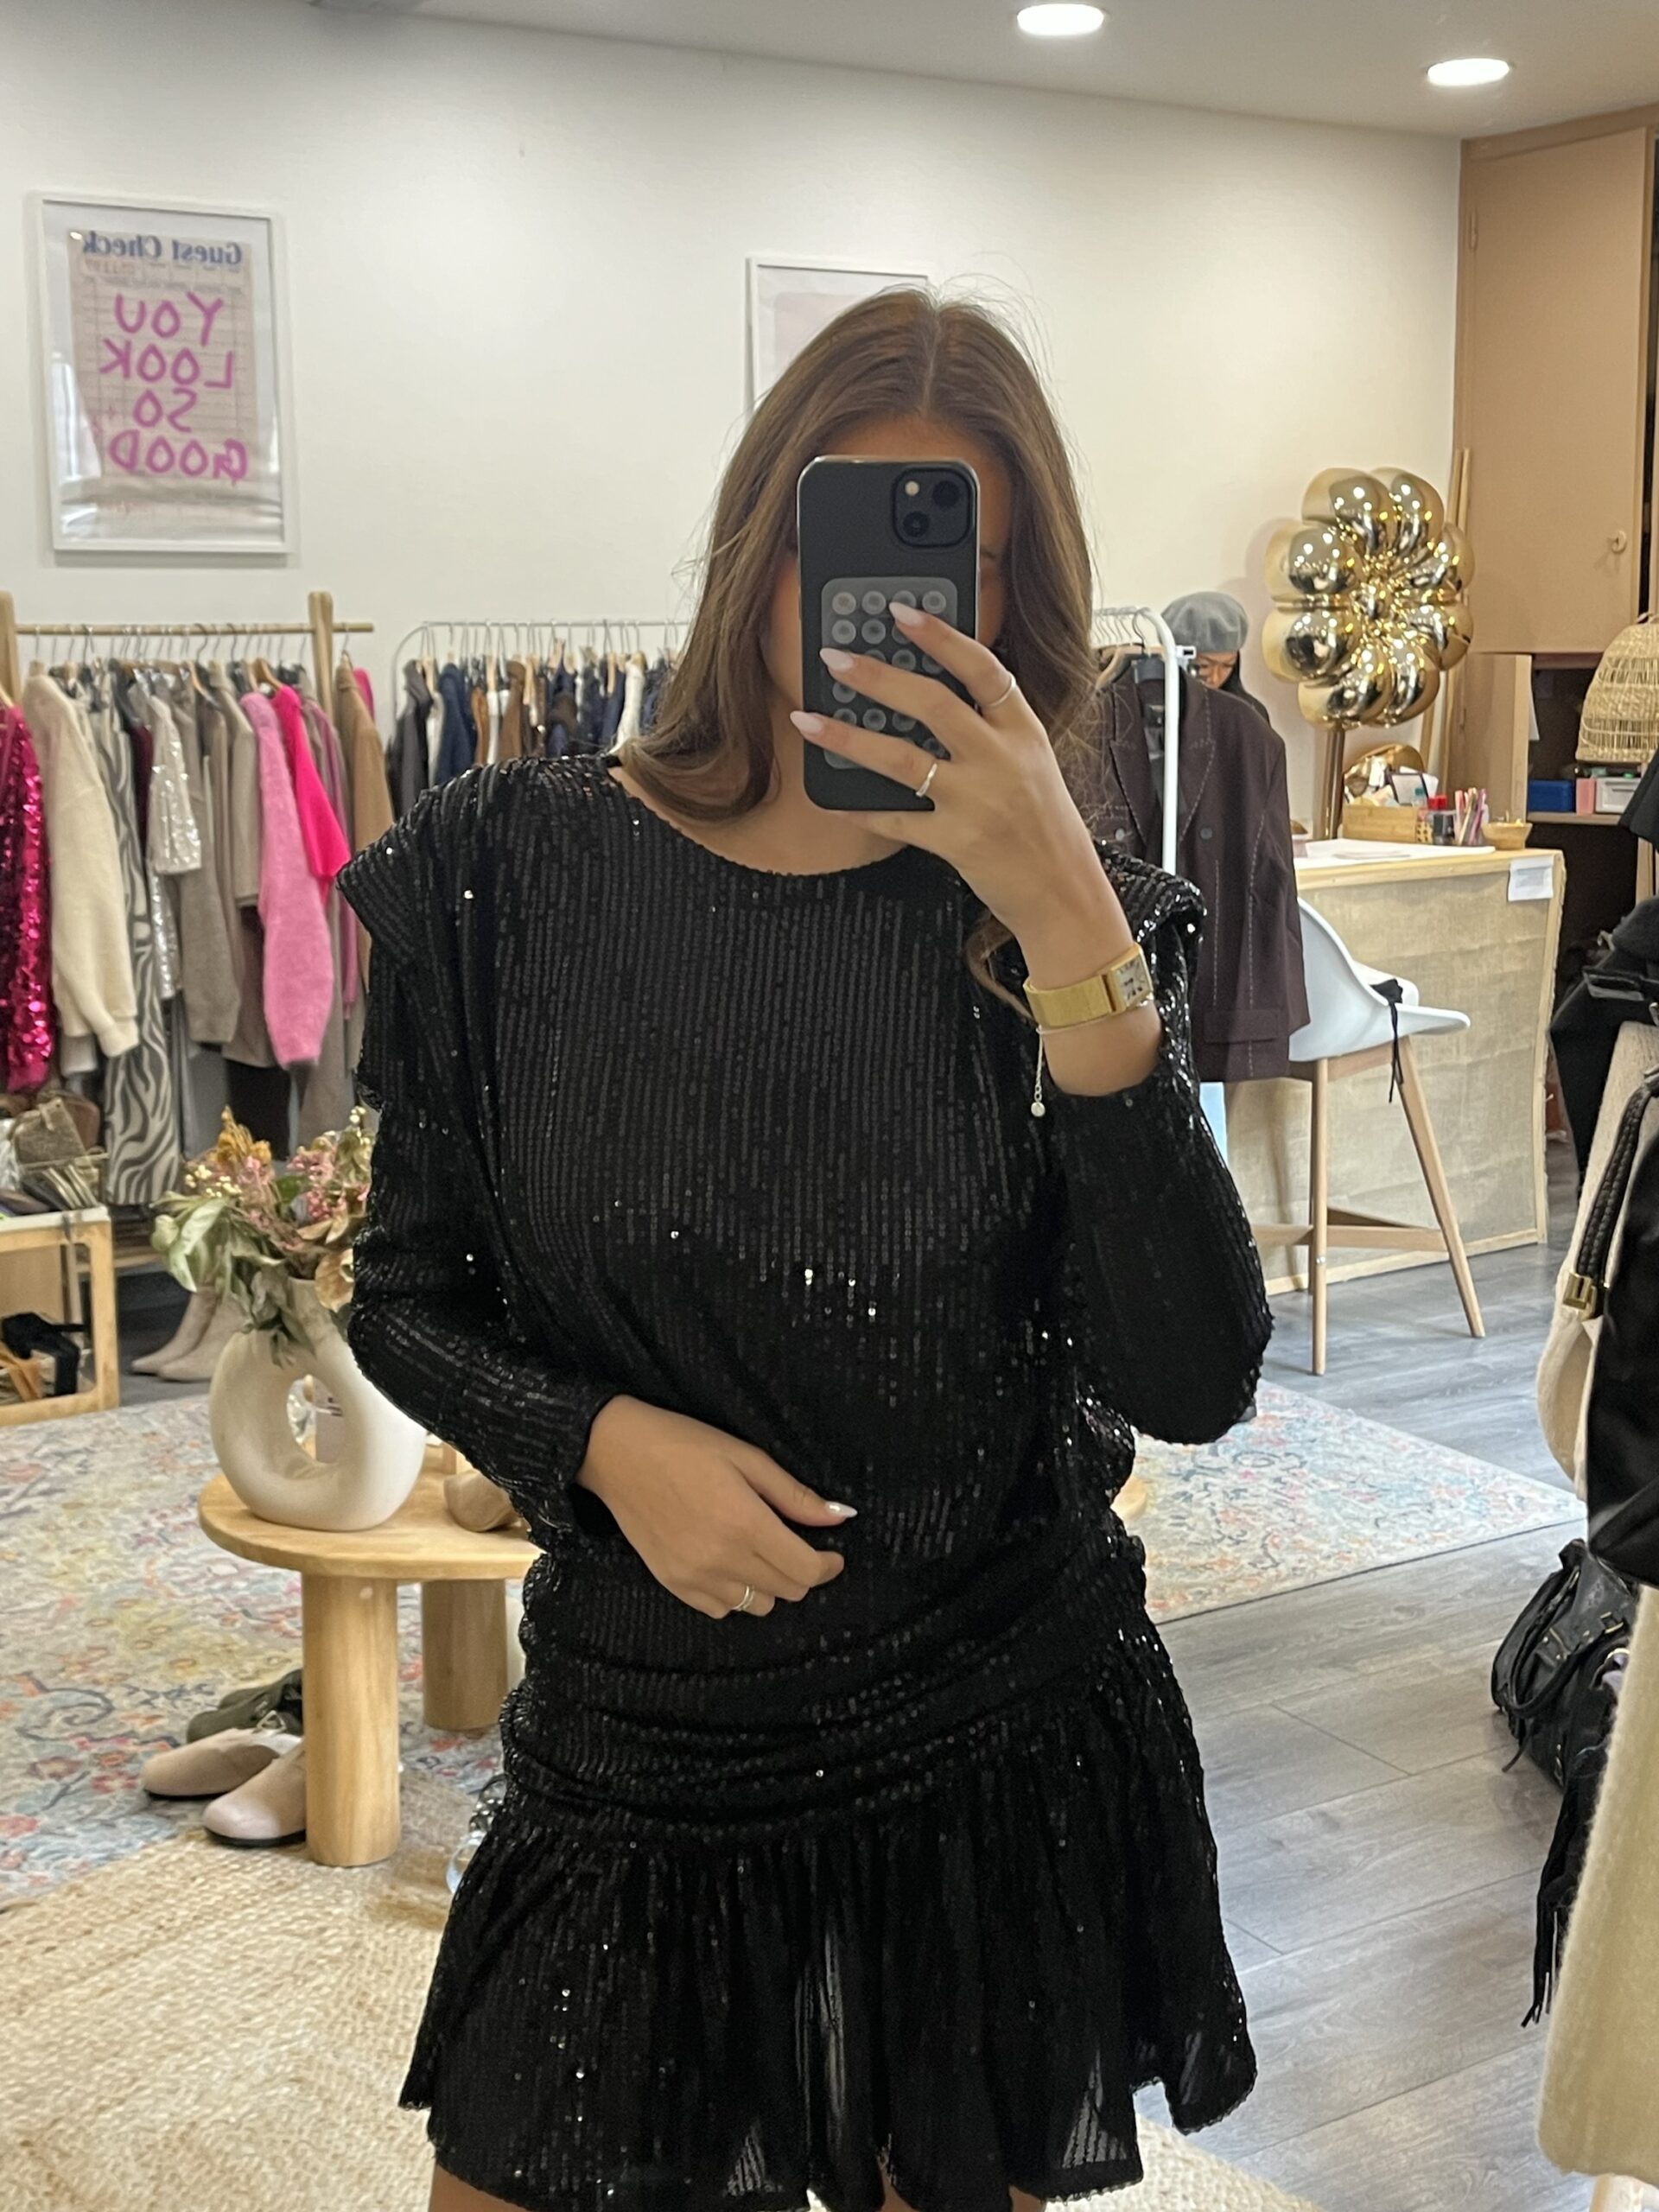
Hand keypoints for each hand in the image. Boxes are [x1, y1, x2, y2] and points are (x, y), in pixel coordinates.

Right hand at [577, 1396, 851, 1618]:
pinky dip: (734, 1593)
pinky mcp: (672, 1584)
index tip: (833, 1554)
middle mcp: (722, 1560)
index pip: (805, 1570)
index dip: (828, 1566)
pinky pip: (720, 1609)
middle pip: (786, 1591)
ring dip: (768, 1584)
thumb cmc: (684, 1445)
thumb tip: (840, 1517)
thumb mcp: (747, 1458)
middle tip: (795, 1543)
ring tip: (758, 1551)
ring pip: (756, 1606)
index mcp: (746, 1525)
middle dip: (801, 1571)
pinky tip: (728, 1562)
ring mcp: (694, 1577)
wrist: (616, 1453)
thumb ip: (794, 1496)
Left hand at [789, 601, 1107, 947]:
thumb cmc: (1045, 826)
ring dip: (848, 738)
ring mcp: (978, 801)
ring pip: (902, 759)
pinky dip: (859, 810)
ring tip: (809, 721)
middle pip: (932, 703)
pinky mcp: (957, 841)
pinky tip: (831, 801)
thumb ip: (993, 728)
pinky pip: (896, 821)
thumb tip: (933, 694)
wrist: (1065, 891)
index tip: (901, 613)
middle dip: (877, 676)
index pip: (982, 668)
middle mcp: (1001, 759)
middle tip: (835, 659)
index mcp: (1023, 731)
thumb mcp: (1033, 763)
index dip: (941, 636)